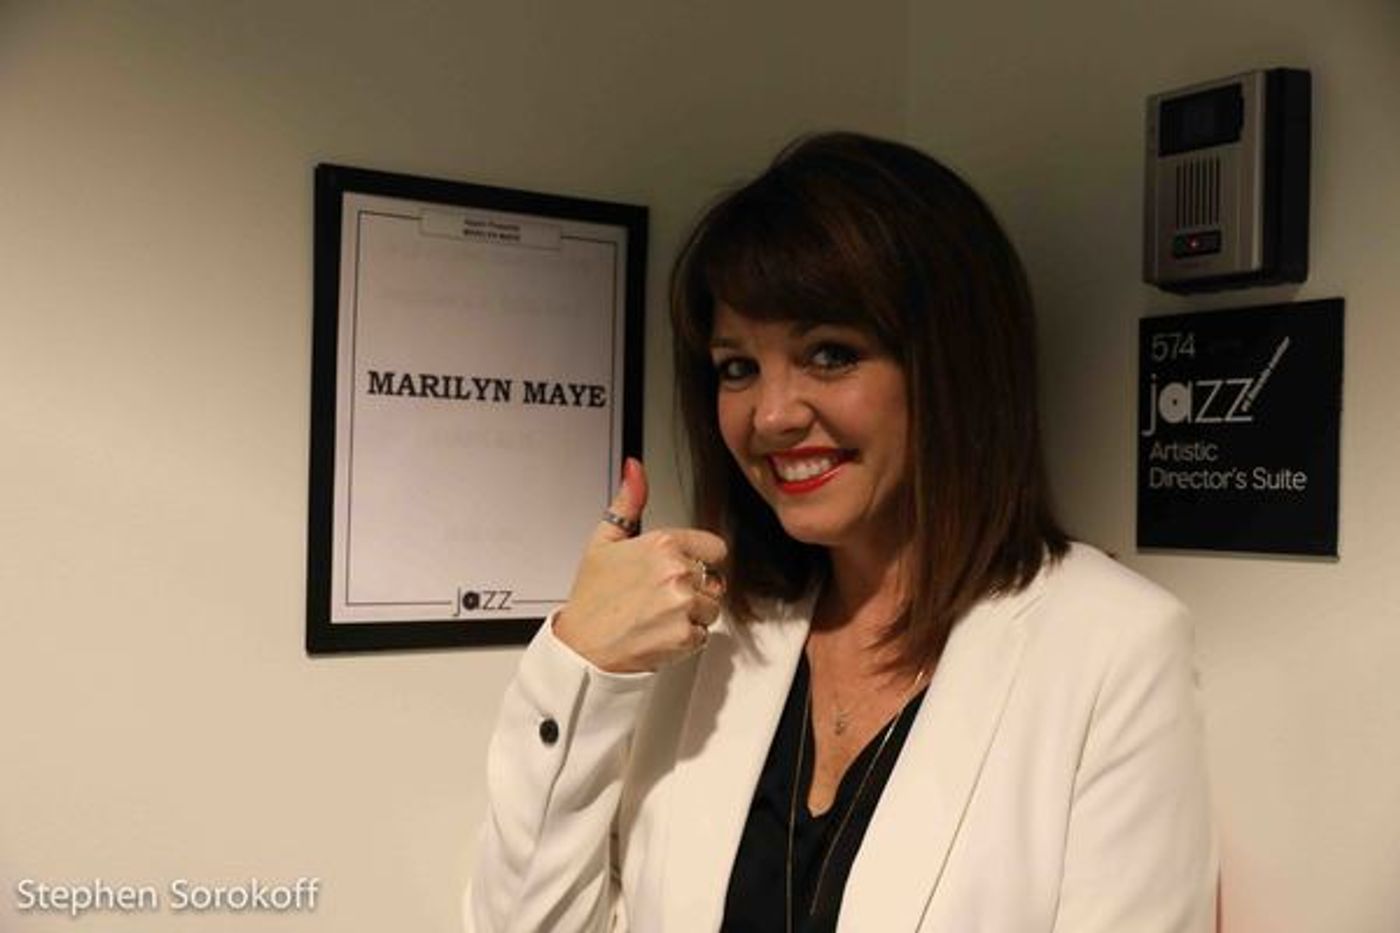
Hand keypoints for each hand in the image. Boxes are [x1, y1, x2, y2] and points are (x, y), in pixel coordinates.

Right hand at [553, 458, 727, 672]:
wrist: (582, 646)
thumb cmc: (592, 597)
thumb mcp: (604, 541)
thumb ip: (628, 503)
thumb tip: (635, 469)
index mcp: (663, 544)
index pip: (715, 548)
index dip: (699, 561)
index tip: (682, 570)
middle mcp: (677, 572)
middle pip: (715, 580)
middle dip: (694, 589)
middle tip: (660, 597)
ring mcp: (682, 605)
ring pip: (712, 609)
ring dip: (692, 616)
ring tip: (658, 616)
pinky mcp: (685, 636)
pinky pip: (703, 635)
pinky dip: (685, 639)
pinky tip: (659, 632)